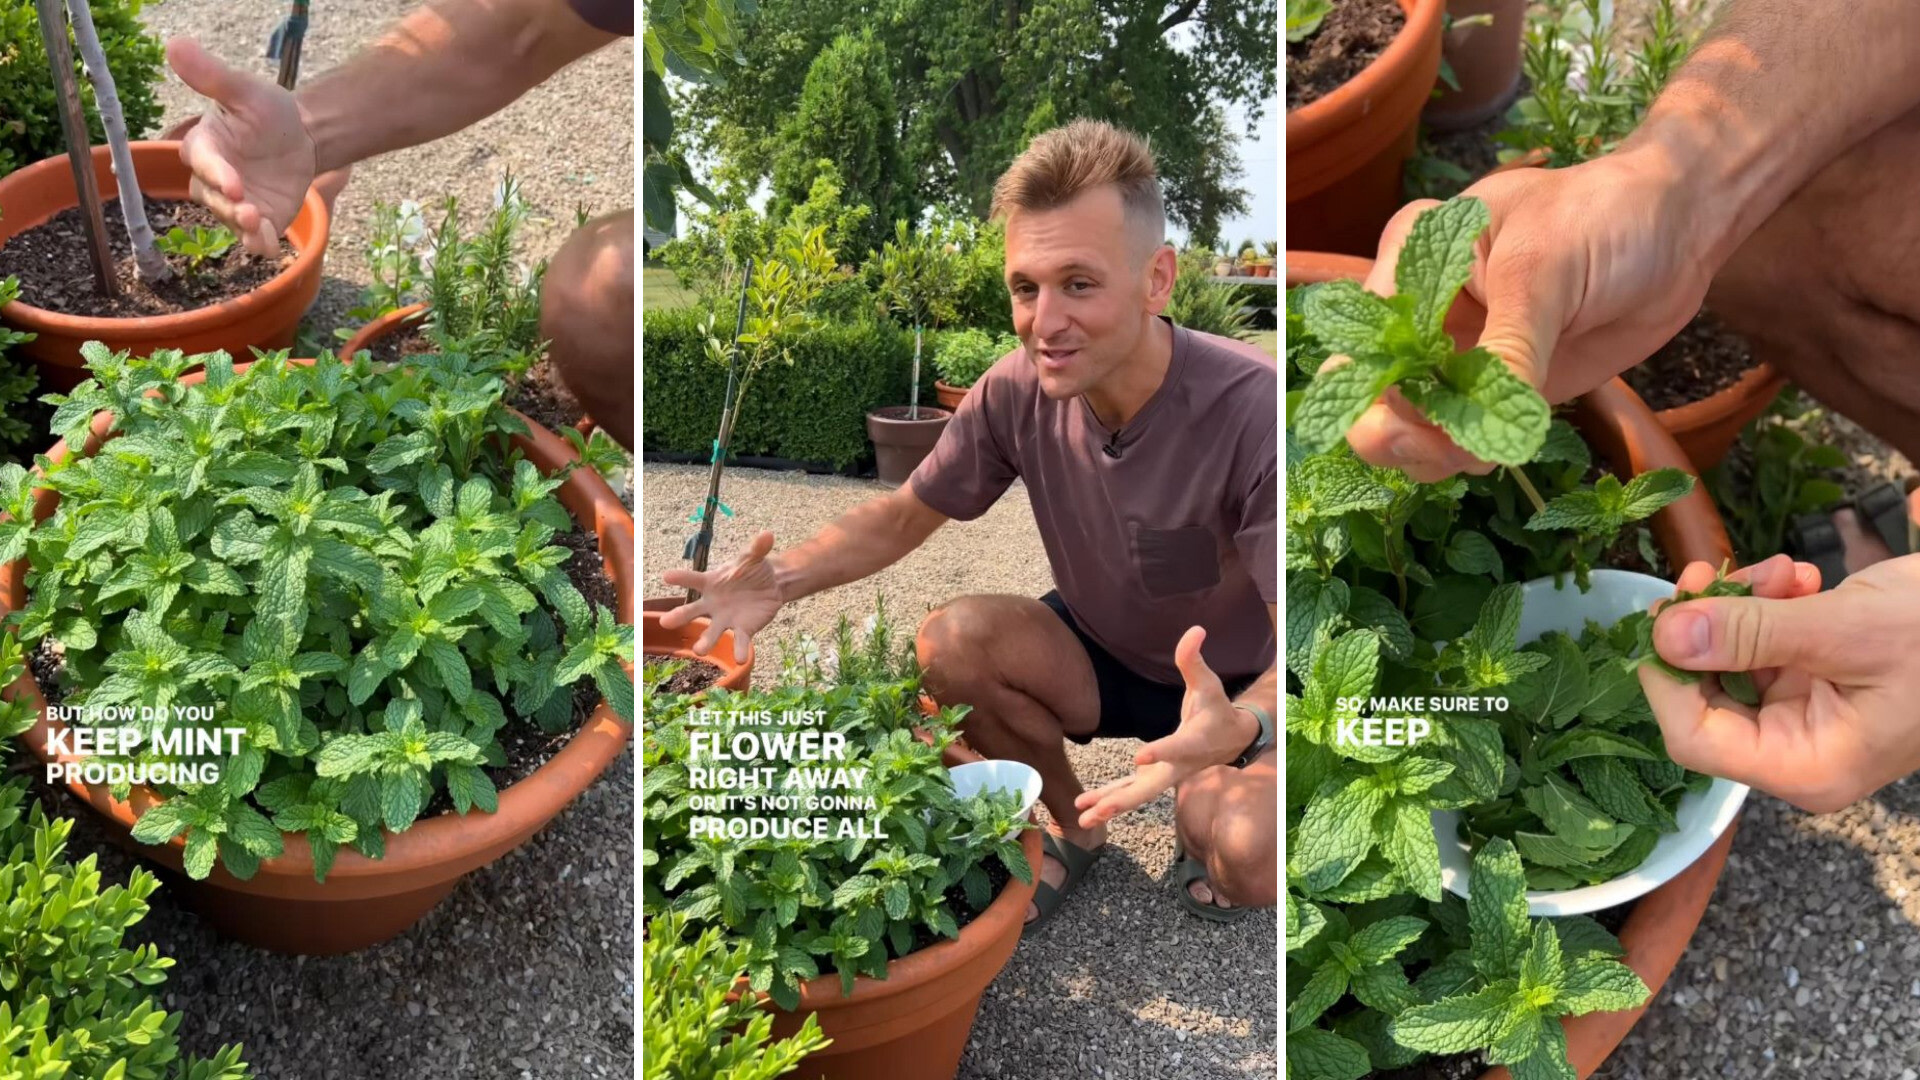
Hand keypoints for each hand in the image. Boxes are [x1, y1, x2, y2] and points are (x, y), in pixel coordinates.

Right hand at [167, 38, 317, 255]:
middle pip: (211, 197)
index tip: (233, 182)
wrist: (302, 138)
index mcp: (204, 146)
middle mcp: (212, 179)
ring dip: (243, 227)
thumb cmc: (266, 112)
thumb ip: (213, 76)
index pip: (201, 163)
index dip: (215, 173)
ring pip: (229, 221)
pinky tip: (270, 250)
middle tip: (248, 209)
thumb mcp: (245, 90)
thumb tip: (174, 44)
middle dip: (229, 205)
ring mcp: (233, 203)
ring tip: (258, 225)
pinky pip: (253, 238)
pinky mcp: (257, 220)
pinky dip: (259, 245)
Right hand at [658, 531, 783, 663]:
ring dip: (705, 641)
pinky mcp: (742, 630)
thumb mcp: (754, 557)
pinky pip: (739, 641)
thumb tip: (767, 534)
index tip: (666, 576)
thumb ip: (758, 548)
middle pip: (692, 610)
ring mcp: (725, 619)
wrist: (770, 586)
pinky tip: (741, 659)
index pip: (692, 579)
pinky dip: (739, 650)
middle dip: (679, 616)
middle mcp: (712, 603)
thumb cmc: (753, 570)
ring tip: (699, 650)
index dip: (680, 577)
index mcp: (711, 582)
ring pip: (711, 632)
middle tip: (666, 622)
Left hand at [1073, 627, 1259, 828]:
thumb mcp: (1208, 683)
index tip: (1140, 757)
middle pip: (1151, 788)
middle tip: (1100, 810)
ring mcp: (1166, 776)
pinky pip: (1130, 792)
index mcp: (1193, 742)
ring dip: (1110, 806)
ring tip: (1082, 816)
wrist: (1232, 739)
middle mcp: (1178, 766)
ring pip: (1137, 796)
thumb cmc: (1216, 708)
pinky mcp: (1155, 778)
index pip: (1177, 748)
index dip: (1161, 752)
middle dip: (1124, 799)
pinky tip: (1084, 809)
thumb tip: (1194, 630)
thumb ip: (1194, 660)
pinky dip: (1109, 800)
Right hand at [1343, 151, 1718, 480]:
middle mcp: (1419, 312)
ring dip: (1431, 454)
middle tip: (1449, 451)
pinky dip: (1466, 456)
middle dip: (1395, 433)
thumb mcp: (1547, 268)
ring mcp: (1453, 355)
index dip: (1380, 387)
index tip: (1424, 417)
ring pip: (1404, 426)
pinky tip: (1499, 451)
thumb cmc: (1603, 217)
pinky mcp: (1492, 389)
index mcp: (1411, 258)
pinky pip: (1456, 436)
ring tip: (1483, 454)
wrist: (1677, 232)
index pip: (1364, 337)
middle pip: (1368, 391)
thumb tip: (1483, 430)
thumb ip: (1509, 345)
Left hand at [1640, 505, 1919, 813]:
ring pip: (1731, 659)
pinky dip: (1771, 604)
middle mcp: (1797, 750)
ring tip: (1788, 569)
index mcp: (1805, 766)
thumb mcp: (1846, 630)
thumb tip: (1666, 637)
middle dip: (1707, 627)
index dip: (1665, 680)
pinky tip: (1803, 576)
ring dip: (1743, 605)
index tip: (1661, 616)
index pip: (1694, 739)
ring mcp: (1806, 714)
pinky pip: (1764, 643)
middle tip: (1711, 570)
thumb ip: (1752, 634)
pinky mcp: (1816, 679)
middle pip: (1706, 695)